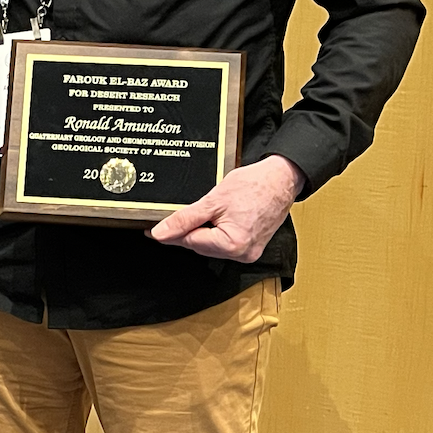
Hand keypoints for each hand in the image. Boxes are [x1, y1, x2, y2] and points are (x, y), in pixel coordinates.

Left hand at [147, 155, 305, 263]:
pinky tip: (214, 218)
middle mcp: (242, 254)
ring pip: (211, 245)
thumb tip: (161, 233)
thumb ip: (184, 219)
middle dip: (186, 231)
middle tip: (171, 218)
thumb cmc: (254, 185)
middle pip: (200, 246)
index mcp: (232, 245)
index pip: (190, 242)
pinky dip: (215, 231)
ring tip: (203, 211)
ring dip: (201, 231)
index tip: (151, 231)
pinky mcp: (251, 246)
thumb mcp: (212, 200)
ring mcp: (249, 252)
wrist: (281, 178)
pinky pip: (224, 242)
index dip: (171, 233)